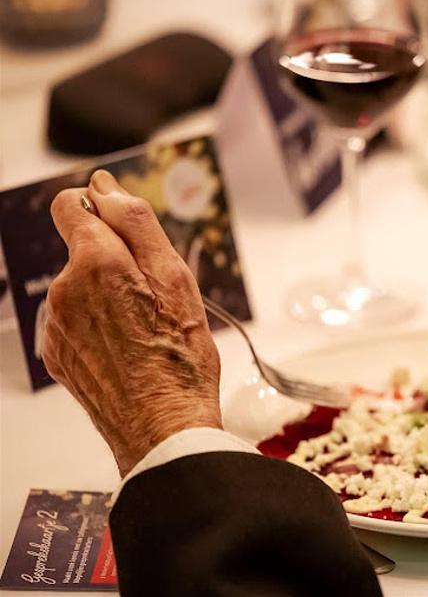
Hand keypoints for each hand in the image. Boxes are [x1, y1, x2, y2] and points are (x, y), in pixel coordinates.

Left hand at [43, 170, 221, 475]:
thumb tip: (105, 187)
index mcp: (95, 264)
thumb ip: (136, 224)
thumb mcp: (176, 280)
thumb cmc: (180, 358)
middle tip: (157, 298)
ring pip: (83, 289)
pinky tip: (130, 349)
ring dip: (111, 297)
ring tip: (147, 329)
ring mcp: (56, 327)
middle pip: (84, 251)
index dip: (101, 209)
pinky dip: (101, 326)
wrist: (164, 430)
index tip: (128, 231)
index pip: (71, 205)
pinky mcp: (58, 355)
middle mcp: (64, 291)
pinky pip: (77, 323)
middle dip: (117, 262)